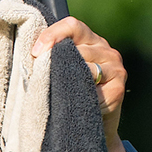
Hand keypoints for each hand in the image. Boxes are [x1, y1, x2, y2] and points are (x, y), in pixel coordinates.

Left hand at [31, 16, 129, 151]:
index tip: (35, 53)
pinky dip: (82, 97)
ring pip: (87, 68)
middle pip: (78, 47)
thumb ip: (53, 58)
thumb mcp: (61, 72)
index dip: (52, 35)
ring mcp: (116, 68)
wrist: (92, 126)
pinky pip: (95, 90)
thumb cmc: (71, 95)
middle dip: (56, 62)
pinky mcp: (119, 89)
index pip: (72, 26)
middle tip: (42, 78)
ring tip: (62, 93)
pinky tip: (77, 103)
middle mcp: (106, 50)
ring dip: (70, 81)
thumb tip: (33, 54)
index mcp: (90, 40)